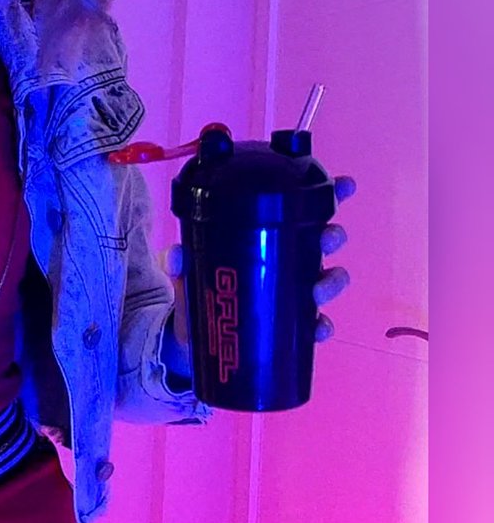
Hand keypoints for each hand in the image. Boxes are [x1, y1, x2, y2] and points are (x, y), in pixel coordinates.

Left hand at [162, 175, 356, 344]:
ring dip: (331, 281)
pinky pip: (315, 326)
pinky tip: (319, 327)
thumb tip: (176, 254)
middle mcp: (284, 263)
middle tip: (328, 236)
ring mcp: (289, 294)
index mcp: (266, 239)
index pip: (301, 211)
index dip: (329, 196)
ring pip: (325, 282)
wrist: (190, 337)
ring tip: (319, 288)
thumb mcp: (184, 270)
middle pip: (321, 243)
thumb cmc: (196, 289)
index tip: (346, 184)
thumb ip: (178, 261)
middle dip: (332, 236)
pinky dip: (322, 326)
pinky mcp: (288, 327)